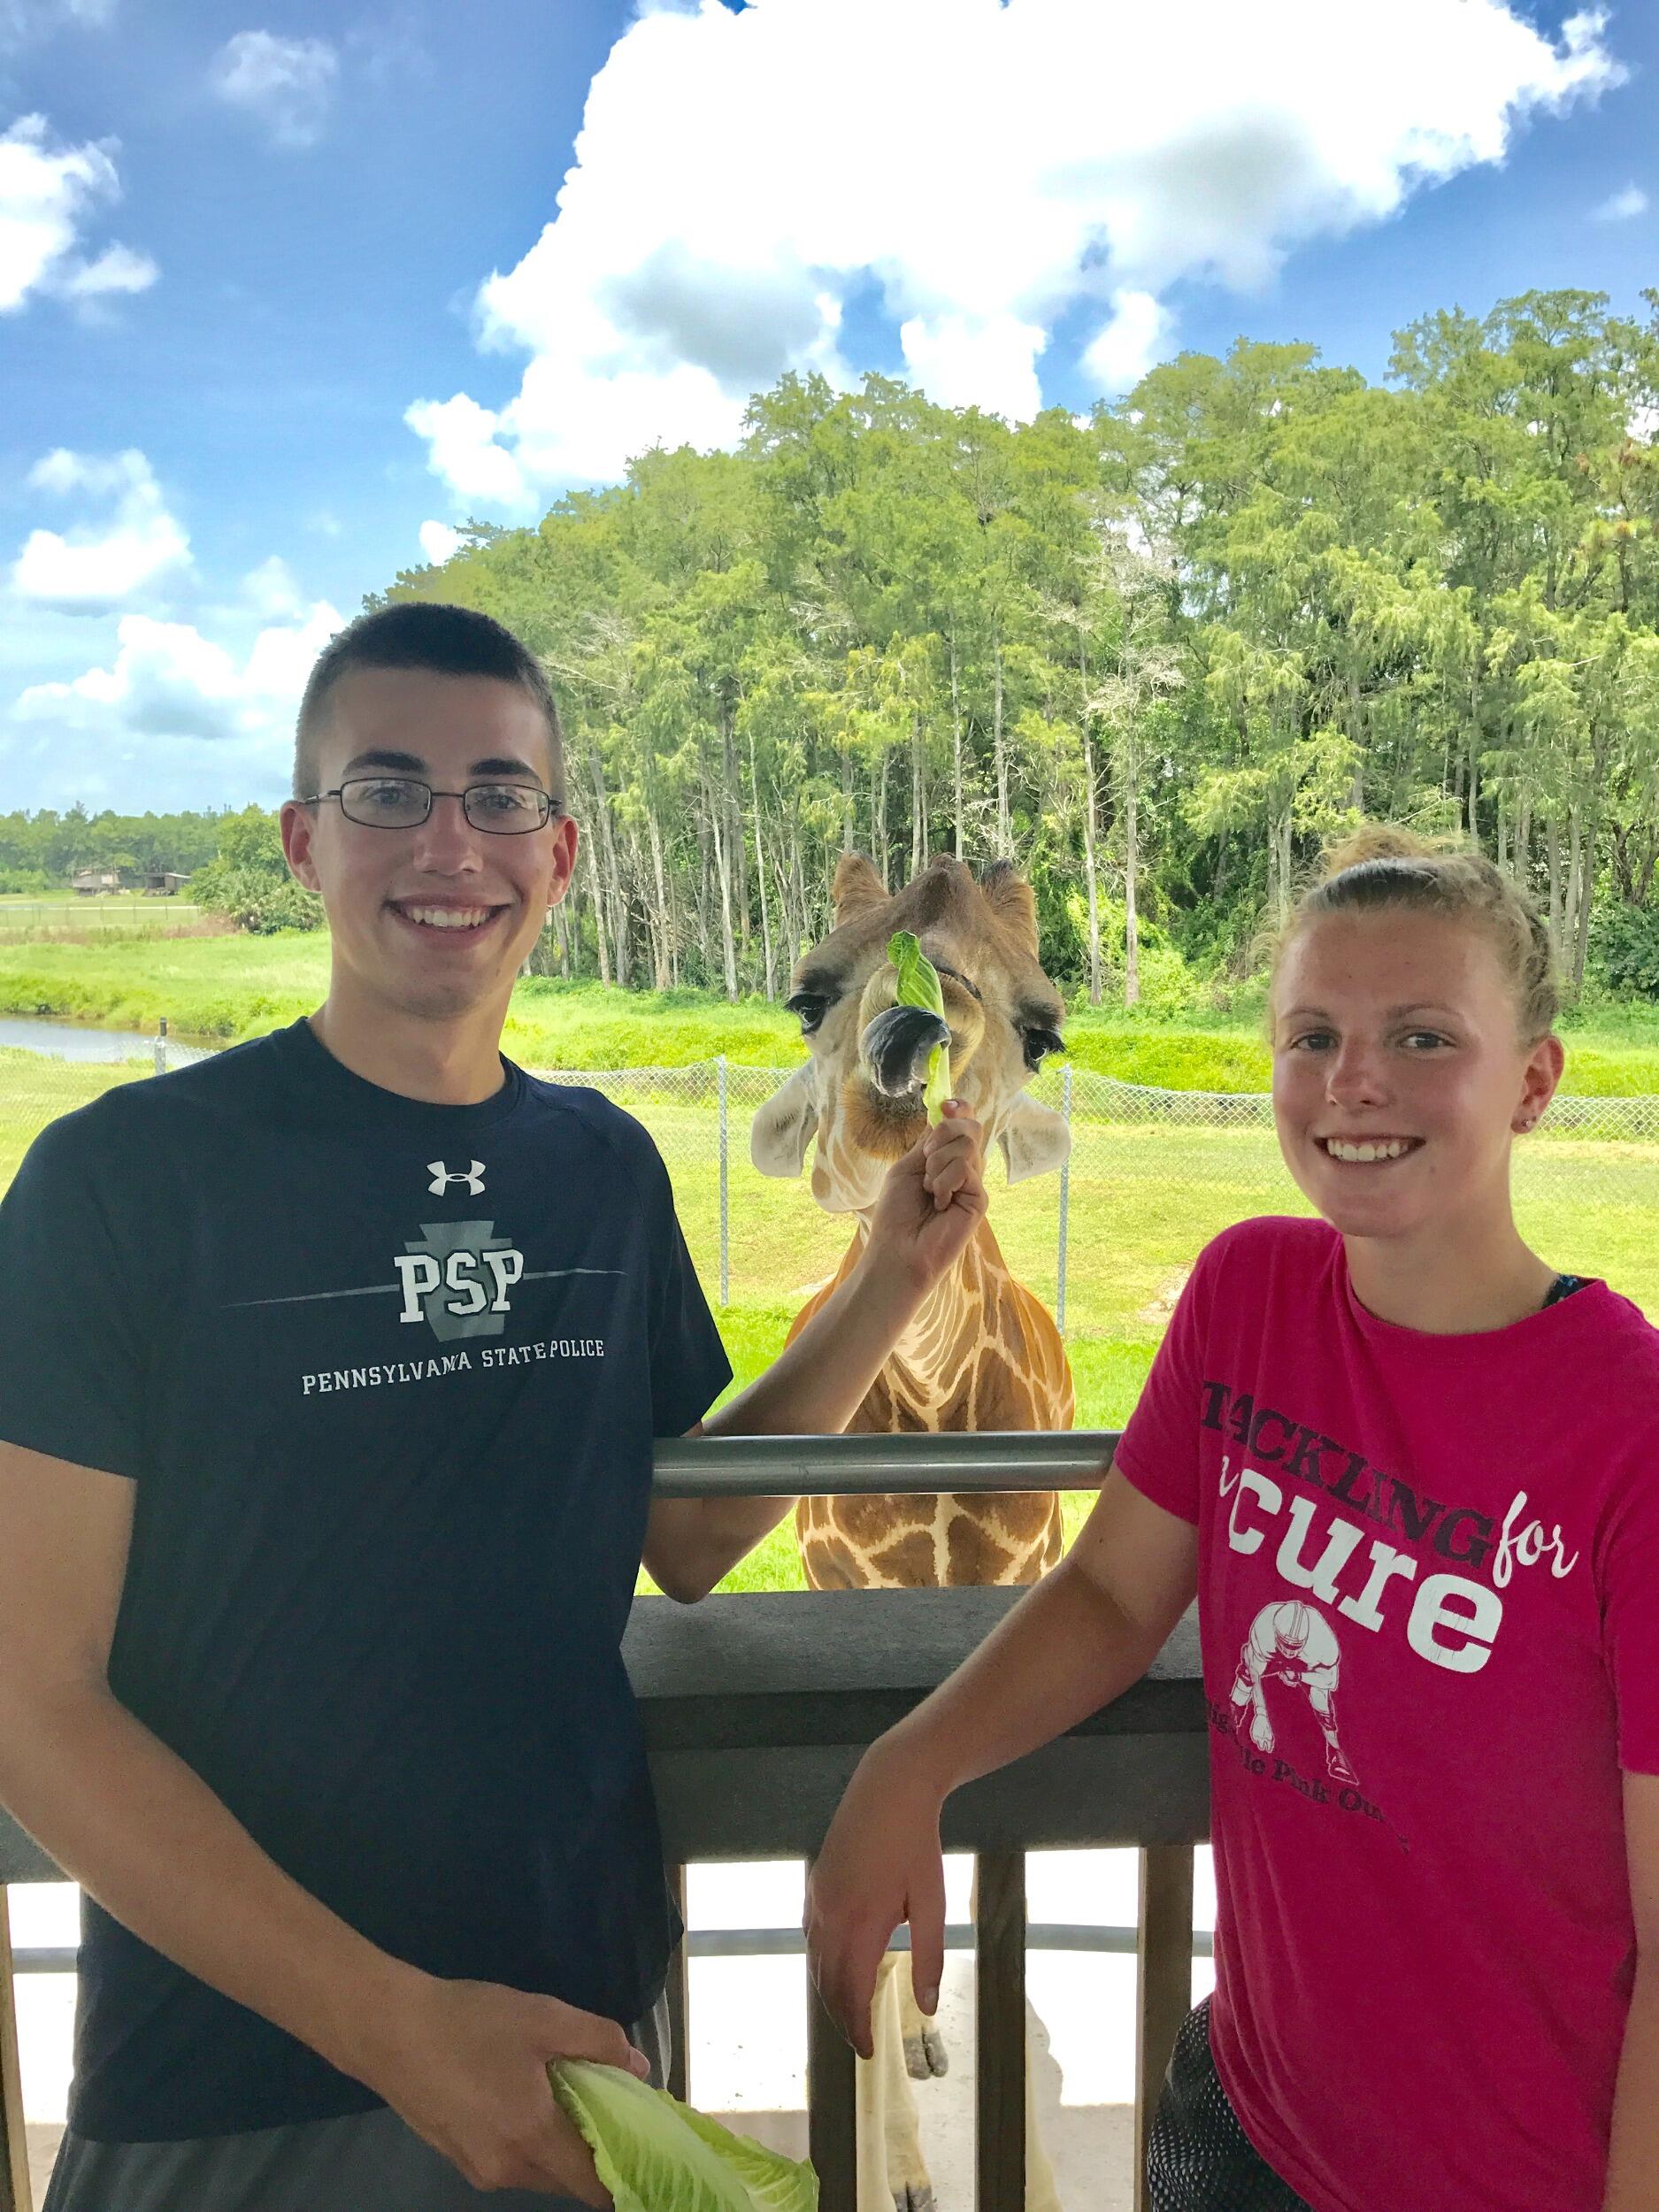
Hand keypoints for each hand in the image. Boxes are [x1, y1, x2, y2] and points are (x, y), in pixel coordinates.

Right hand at [354, 1972, 646, 2201]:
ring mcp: (474, 2168)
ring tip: (562, 2089)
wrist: (387, 2029)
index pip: (591, 2186)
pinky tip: (518, 2092)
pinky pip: (506, 2159)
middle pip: (564, 2179)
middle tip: (604, 2102)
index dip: (621, 2170)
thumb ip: (598, 2041)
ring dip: (555, 2143)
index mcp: (532, 2141)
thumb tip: (638, 2068)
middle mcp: (504, 2171)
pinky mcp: (453, 2155)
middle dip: (589, 2151)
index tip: (641, 2145)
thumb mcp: (543, 2017)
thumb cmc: (469, 2023)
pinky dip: (524, 2138)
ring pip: (534, 2170)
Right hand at [806, 1740, 946, 2060]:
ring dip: (829, 1992)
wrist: (889, 1788)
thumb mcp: (932, 1904)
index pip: (852, 1994)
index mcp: (861, 1925)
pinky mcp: (815, 1883)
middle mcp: (830, 1916)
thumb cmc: (918, 1846)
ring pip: (815, 1961)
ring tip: (850, 2013)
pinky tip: (835, 1967)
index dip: (858, 2028)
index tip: (870, 2052)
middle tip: (861, 2040)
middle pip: (827, 1984)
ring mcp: (818, 1899)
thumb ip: (928, 1958)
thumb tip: (927, 2007)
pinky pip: (811, 1935)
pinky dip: (820, 1962)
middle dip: (842, 2018)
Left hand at [864, 1102, 986, 1294]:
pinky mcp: (979, 1198)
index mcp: (946, 1157)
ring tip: (928, 1190)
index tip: (946, 1106)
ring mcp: (973, 1183)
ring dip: (937, 1163)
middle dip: (944, 1133)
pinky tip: (939, 1202)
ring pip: (967, 1146)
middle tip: (926, 1159)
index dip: (960, 1109)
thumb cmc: (897, 1213)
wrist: (898, 1249)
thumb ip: (929, 1141)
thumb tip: (945, 1110)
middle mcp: (963, 1167)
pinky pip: (965, 1168)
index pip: (964, 1123)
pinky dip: (944, 1180)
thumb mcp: (908, 1166)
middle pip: (970, 1127)